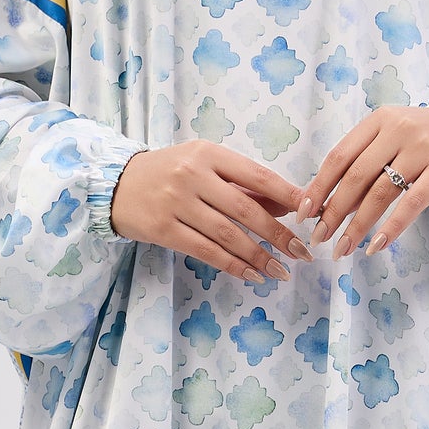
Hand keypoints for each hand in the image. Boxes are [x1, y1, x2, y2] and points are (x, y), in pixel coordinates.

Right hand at [109, 139, 310, 280]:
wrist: (116, 184)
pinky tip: (252, 275)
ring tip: (281, 272)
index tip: (311, 214)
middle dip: (279, 235)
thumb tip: (291, 205)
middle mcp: (193, 175)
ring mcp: (176, 203)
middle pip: (246, 209)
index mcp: (209, 153)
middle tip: (302, 253)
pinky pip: (206, 251)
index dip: (288, 196)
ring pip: (228, 235)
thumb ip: (244, 184)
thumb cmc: (170, 173)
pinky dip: (233, 266)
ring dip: (259, 256)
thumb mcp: (206, 166)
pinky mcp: (163, 229)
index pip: (257, 176)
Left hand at [295, 105, 428, 257]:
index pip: (339, 156)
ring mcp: (422, 150)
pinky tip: (375, 246)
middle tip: (319, 238)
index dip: (319, 187)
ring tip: (342, 249)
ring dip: (358, 226)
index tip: (303, 214)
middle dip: (333, 211)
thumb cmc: (414, 140)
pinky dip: (391, 228)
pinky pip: (412, 204)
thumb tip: (325, 205)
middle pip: (357, 177)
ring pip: (381, 193)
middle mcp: (398, 130)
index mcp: (377, 121)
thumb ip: (359, 164)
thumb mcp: (385, 140)